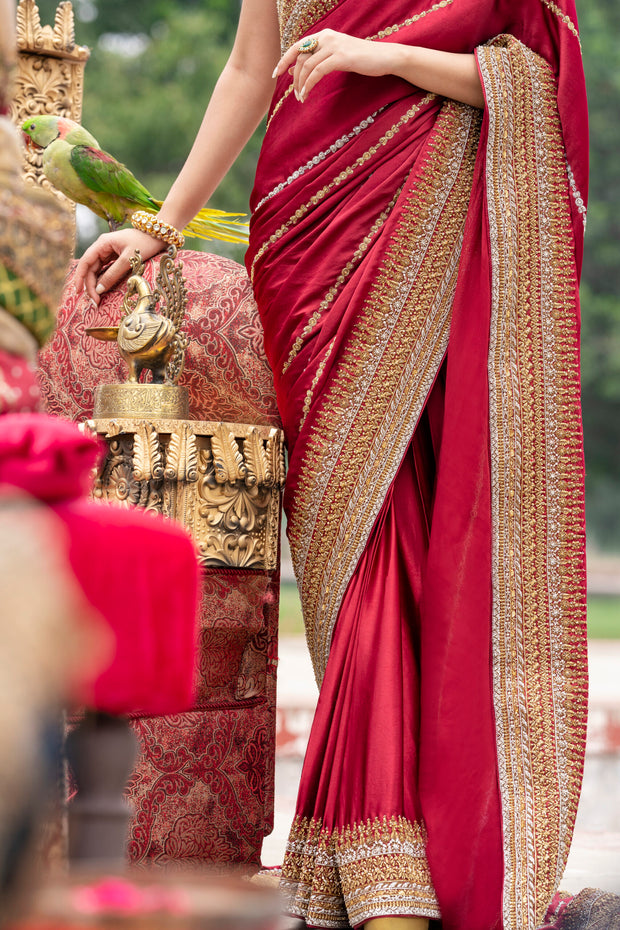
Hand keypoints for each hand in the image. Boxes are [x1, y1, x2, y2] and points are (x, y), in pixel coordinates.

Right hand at [74, 228, 165, 304]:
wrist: (158, 235)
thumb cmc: (144, 243)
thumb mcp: (128, 260)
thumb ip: (113, 274)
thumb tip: (98, 289)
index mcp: (103, 243)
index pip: (85, 261)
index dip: (80, 278)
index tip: (78, 292)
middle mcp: (102, 247)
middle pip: (90, 268)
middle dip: (90, 285)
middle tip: (94, 302)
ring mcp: (108, 251)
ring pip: (96, 270)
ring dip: (95, 284)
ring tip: (96, 299)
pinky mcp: (115, 257)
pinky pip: (104, 270)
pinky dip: (103, 280)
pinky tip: (102, 290)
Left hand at [272, 29, 396, 102]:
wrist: (385, 57)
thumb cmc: (363, 59)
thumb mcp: (338, 56)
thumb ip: (321, 58)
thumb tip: (299, 68)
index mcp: (324, 35)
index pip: (297, 46)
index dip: (284, 60)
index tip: (276, 74)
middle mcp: (327, 36)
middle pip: (300, 57)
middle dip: (293, 77)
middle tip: (294, 94)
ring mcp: (334, 46)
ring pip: (307, 65)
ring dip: (301, 84)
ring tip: (301, 98)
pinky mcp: (341, 57)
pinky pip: (318, 71)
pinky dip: (309, 83)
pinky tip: (307, 93)